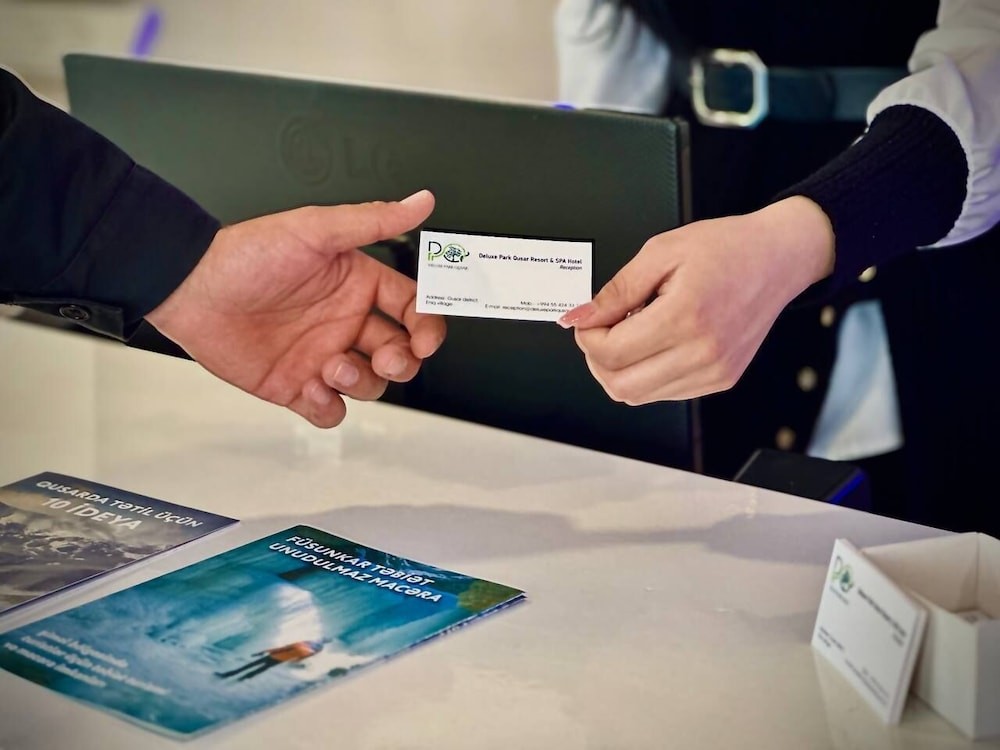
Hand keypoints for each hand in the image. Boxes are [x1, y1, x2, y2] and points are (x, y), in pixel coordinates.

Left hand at [145, 190, 445, 426]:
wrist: (191, 290)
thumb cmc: (246, 255)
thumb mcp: (316, 230)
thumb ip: (374, 221)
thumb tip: (420, 202)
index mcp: (357, 285)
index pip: (413, 309)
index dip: (427, 326)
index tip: (425, 336)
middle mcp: (344, 322)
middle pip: (400, 353)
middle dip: (402, 361)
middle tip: (385, 356)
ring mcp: (322, 355)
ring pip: (370, 385)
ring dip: (362, 382)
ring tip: (332, 366)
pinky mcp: (295, 385)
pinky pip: (331, 410)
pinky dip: (330, 407)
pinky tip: (312, 387)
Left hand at [559, 196, 834, 403]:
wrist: (779, 258)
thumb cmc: (726, 248)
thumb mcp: (661, 252)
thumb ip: (616, 290)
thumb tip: (578, 316)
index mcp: (686, 316)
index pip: (611, 353)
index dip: (586, 336)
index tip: (587, 319)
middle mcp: (704, 352)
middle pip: (620, 385)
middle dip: (597, 359)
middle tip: (600, 330)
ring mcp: (714, 371)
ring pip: (639, 395)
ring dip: (620, 369)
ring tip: (632, 331)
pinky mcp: (721, 380)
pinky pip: (664, 393)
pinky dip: (646, 374)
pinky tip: (654, 343)